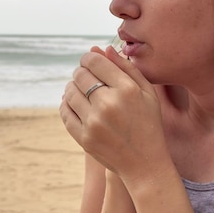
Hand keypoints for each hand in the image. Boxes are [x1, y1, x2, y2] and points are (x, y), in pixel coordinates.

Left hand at [60, 46, 168, 183]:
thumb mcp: (147, 93)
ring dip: (73, 87)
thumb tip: (103, 49)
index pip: (94, 61)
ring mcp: (93, 122)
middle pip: (80, 74)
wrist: (145, 163)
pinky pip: (65, 111)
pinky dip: (66, 104)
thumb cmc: (149, 123)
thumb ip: (126, 68)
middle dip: (81, 71)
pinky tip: (75, 104)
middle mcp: (108, 104)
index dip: (89, 57)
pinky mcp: (84, 138)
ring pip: (69, 92)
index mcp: (126, 89)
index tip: (90, 61)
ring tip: (81, 89)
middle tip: (86, 75)